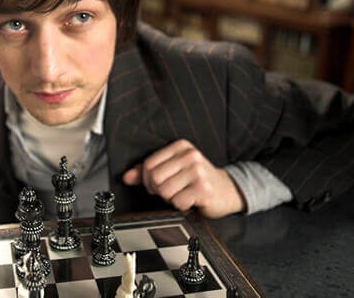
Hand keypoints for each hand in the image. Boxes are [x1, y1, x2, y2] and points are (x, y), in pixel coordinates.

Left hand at [122, 139, 244, 217]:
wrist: (227, 190)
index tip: (156, 184)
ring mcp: (198, 172)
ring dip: (170, 198)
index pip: (148, 164)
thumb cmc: (197, 180)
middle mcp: (190, 155)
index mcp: (181, 146)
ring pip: (164, 191)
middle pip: (154, 178)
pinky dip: (180, 206)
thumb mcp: (173, 169)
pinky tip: (191, 200)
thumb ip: (148, 171)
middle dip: (158, 190)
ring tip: (182, 194)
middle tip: (170, 191)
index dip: (146, 179)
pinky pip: (177, 202)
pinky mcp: (203, 189)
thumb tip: (126, 177)